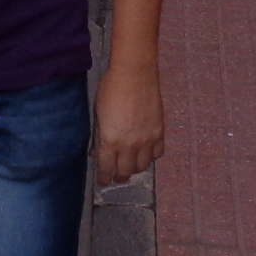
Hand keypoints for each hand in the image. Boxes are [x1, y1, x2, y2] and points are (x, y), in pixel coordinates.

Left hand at [94, 61, 163, 186]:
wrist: (135, 74)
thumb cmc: (110, 90)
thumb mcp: (98, 114)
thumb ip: (98, 136)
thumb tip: (96, 152)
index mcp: (110, 141)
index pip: (106, 169)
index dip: (103, 178)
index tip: (103, 181)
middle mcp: (129, 146)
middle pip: (125, 172)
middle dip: (118, 176)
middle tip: (116, 174)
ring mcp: (146, 141)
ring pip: (142, 167)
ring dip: (135, 168)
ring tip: (130, 164)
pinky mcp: (159, 133)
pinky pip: (157, 154)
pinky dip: (151, 156)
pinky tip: (146, 151)